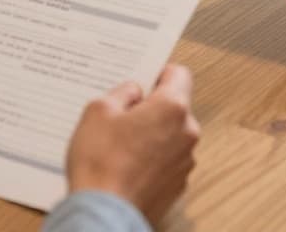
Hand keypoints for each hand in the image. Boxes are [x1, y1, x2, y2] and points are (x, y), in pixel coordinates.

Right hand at [66, 65, 199, 224]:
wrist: (103, 213)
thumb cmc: (100, 163)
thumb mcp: (98, 110)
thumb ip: (122, 92)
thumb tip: (134, 92)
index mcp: (172, 108)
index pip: (179, 74)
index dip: (160, 72)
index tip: (145, 78)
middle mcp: (187, 133)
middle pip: (175, 107)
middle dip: (151, 107)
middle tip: (122, 114)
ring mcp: (185, 162)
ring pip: (171, 135)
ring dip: (152, 134)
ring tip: (120, 144)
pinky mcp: (177, 185)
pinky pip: (167, 160)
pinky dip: (152, 159)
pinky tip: (126, 165)